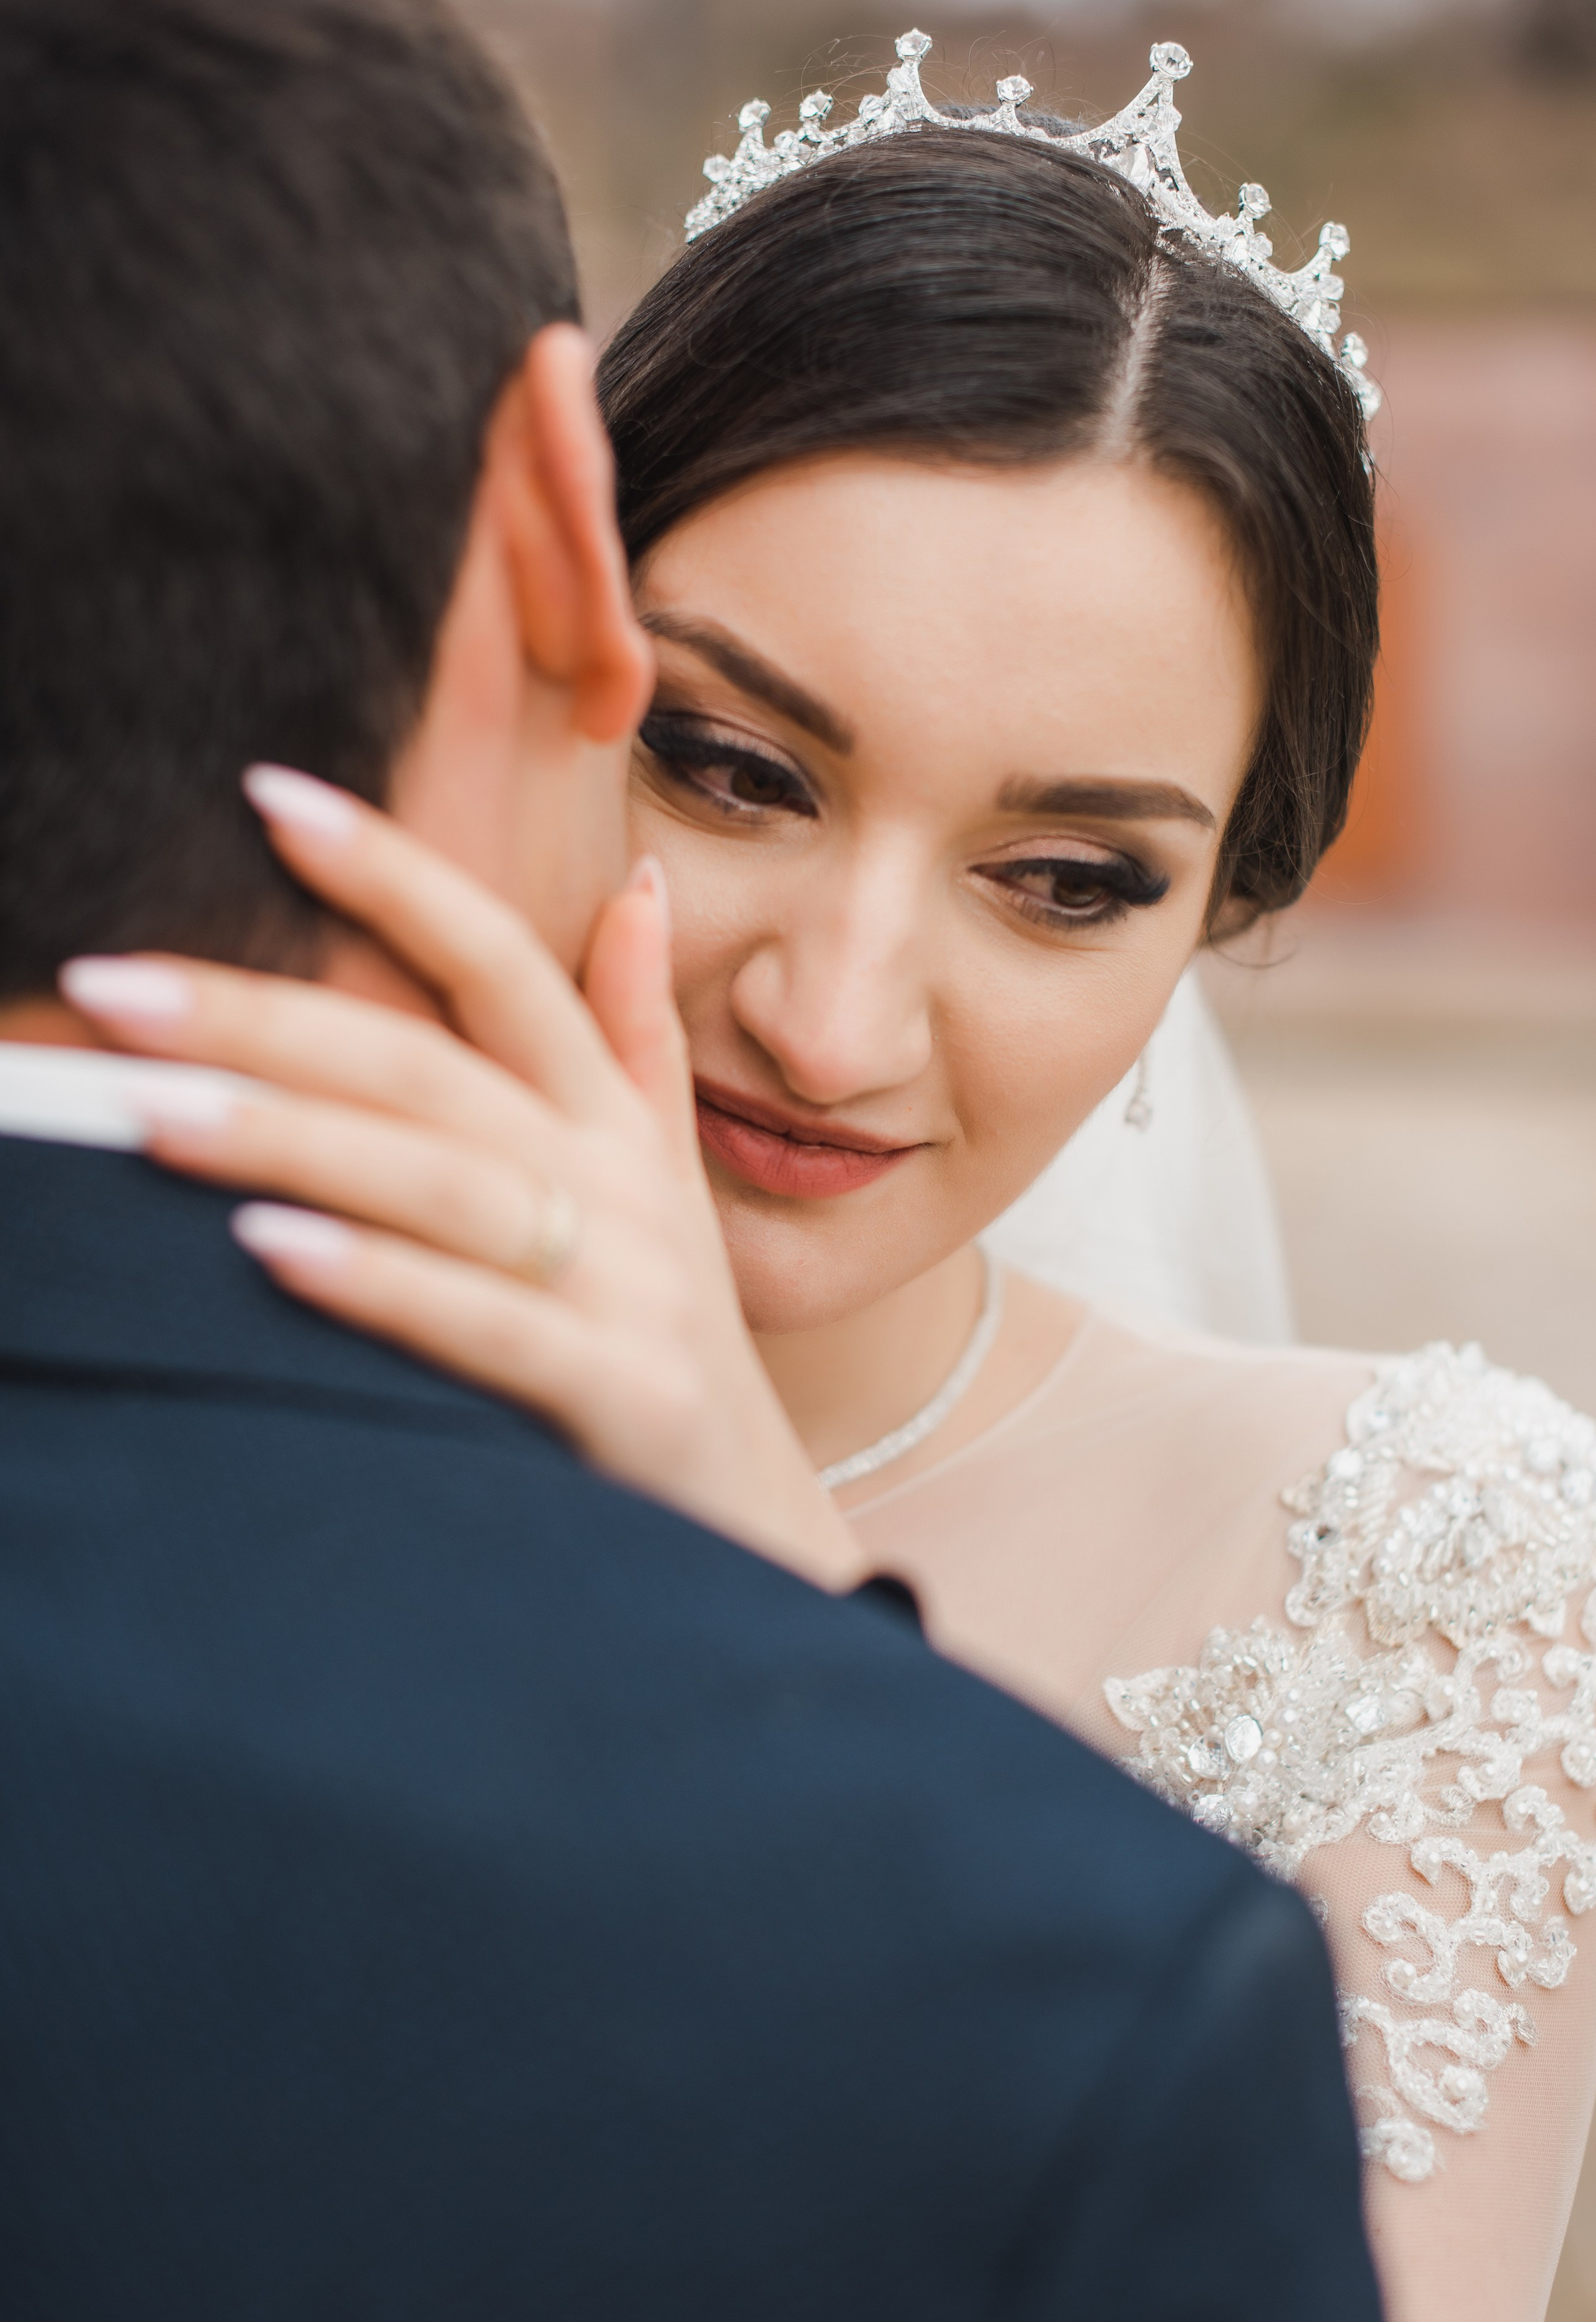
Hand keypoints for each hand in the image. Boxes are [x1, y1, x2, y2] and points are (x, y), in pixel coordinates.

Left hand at [60, 767, 866, 1592]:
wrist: (758, 1526)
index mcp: (613, 1121)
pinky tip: (269, 1248)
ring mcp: (628, 1287)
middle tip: (110, 986)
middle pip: (433, 1069)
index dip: (397, 875)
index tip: (268, 795)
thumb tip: (639, 888)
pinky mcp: (623, 1393)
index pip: (505, 963)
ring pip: (445, 1182)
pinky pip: (485, 1323)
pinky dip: (380, 1281)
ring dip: (290, 1138)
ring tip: (147, 1110)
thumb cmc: (670, 1347)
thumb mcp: (664, 1183)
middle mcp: (620, 1185)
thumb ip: (633, 1042)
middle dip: (268, 1018)